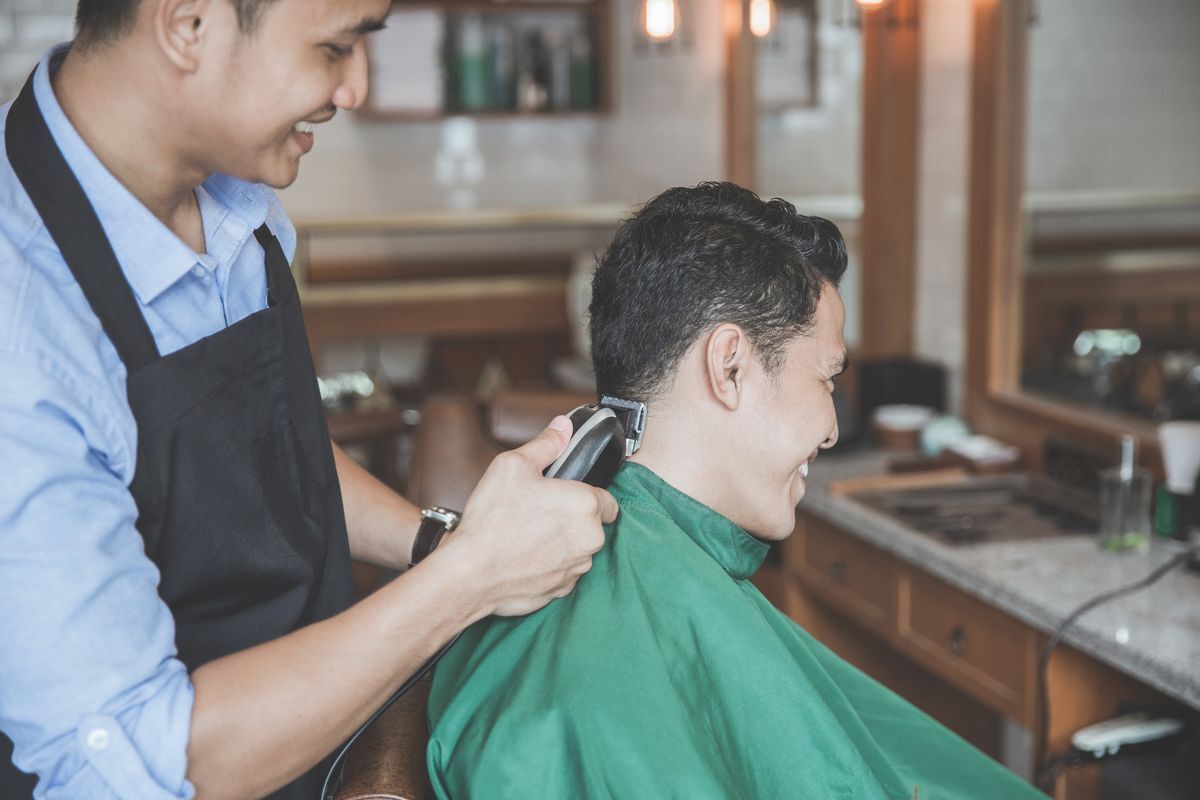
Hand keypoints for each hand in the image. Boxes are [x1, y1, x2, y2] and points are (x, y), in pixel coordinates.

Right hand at [441, 416, 618, 617]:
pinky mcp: (562, 590)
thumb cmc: (492, 520)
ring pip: (578, 550)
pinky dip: (549, 564)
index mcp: (586, 505)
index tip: (565, 496)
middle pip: (592, 525)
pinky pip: (563, 571)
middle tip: (539, 512)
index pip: (608, 500)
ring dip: (561, 543)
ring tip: (528, 535)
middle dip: (572, 519)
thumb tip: (563, 427)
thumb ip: (545, 444)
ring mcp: (576, 568)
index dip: (586, 495)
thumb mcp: (514, 465)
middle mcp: (590, 539)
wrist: (470, 573)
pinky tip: (524, 556)